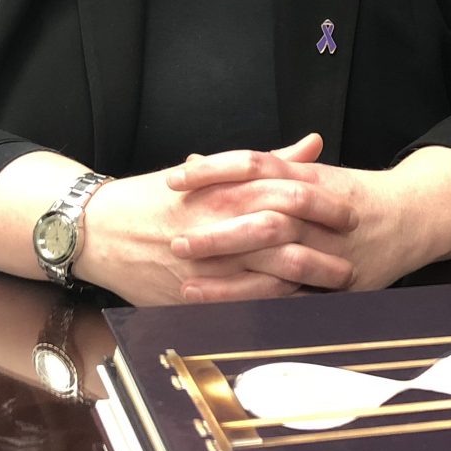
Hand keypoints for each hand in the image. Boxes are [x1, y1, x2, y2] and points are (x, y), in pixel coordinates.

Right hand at [76, 135, 359, 306]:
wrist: (97, 229)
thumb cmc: (156, 197)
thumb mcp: (211, 171)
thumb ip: (267, 160)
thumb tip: (313, 143)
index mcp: (224, 190)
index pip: (285, 193)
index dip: (323, 205)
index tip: (351, 212)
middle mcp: (218, 224)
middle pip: (285, 238)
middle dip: (324, 249)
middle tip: (353, 257)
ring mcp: (207, 262)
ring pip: (269, 275)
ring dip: (307, 282)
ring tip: (336, 286)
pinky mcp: (194, 293)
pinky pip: (243, 303)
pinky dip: (273, 305)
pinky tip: (297, 306)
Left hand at [163, 134, 430, 301]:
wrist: (409, 216)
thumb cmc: (349, 193)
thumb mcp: (303, 171)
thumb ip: (251, 168)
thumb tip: (190, 162)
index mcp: (307, 179)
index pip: (253, 166)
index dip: (213, 173)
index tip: (174, 181)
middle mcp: (317, 216)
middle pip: (263, 221)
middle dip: (219, 235)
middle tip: (177, 241)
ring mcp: (327, 253)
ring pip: (276, 267)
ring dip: (231, 282)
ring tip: (188, 288)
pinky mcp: (334, 287)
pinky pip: (293, 300)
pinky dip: (261, 307)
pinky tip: (228, 314)